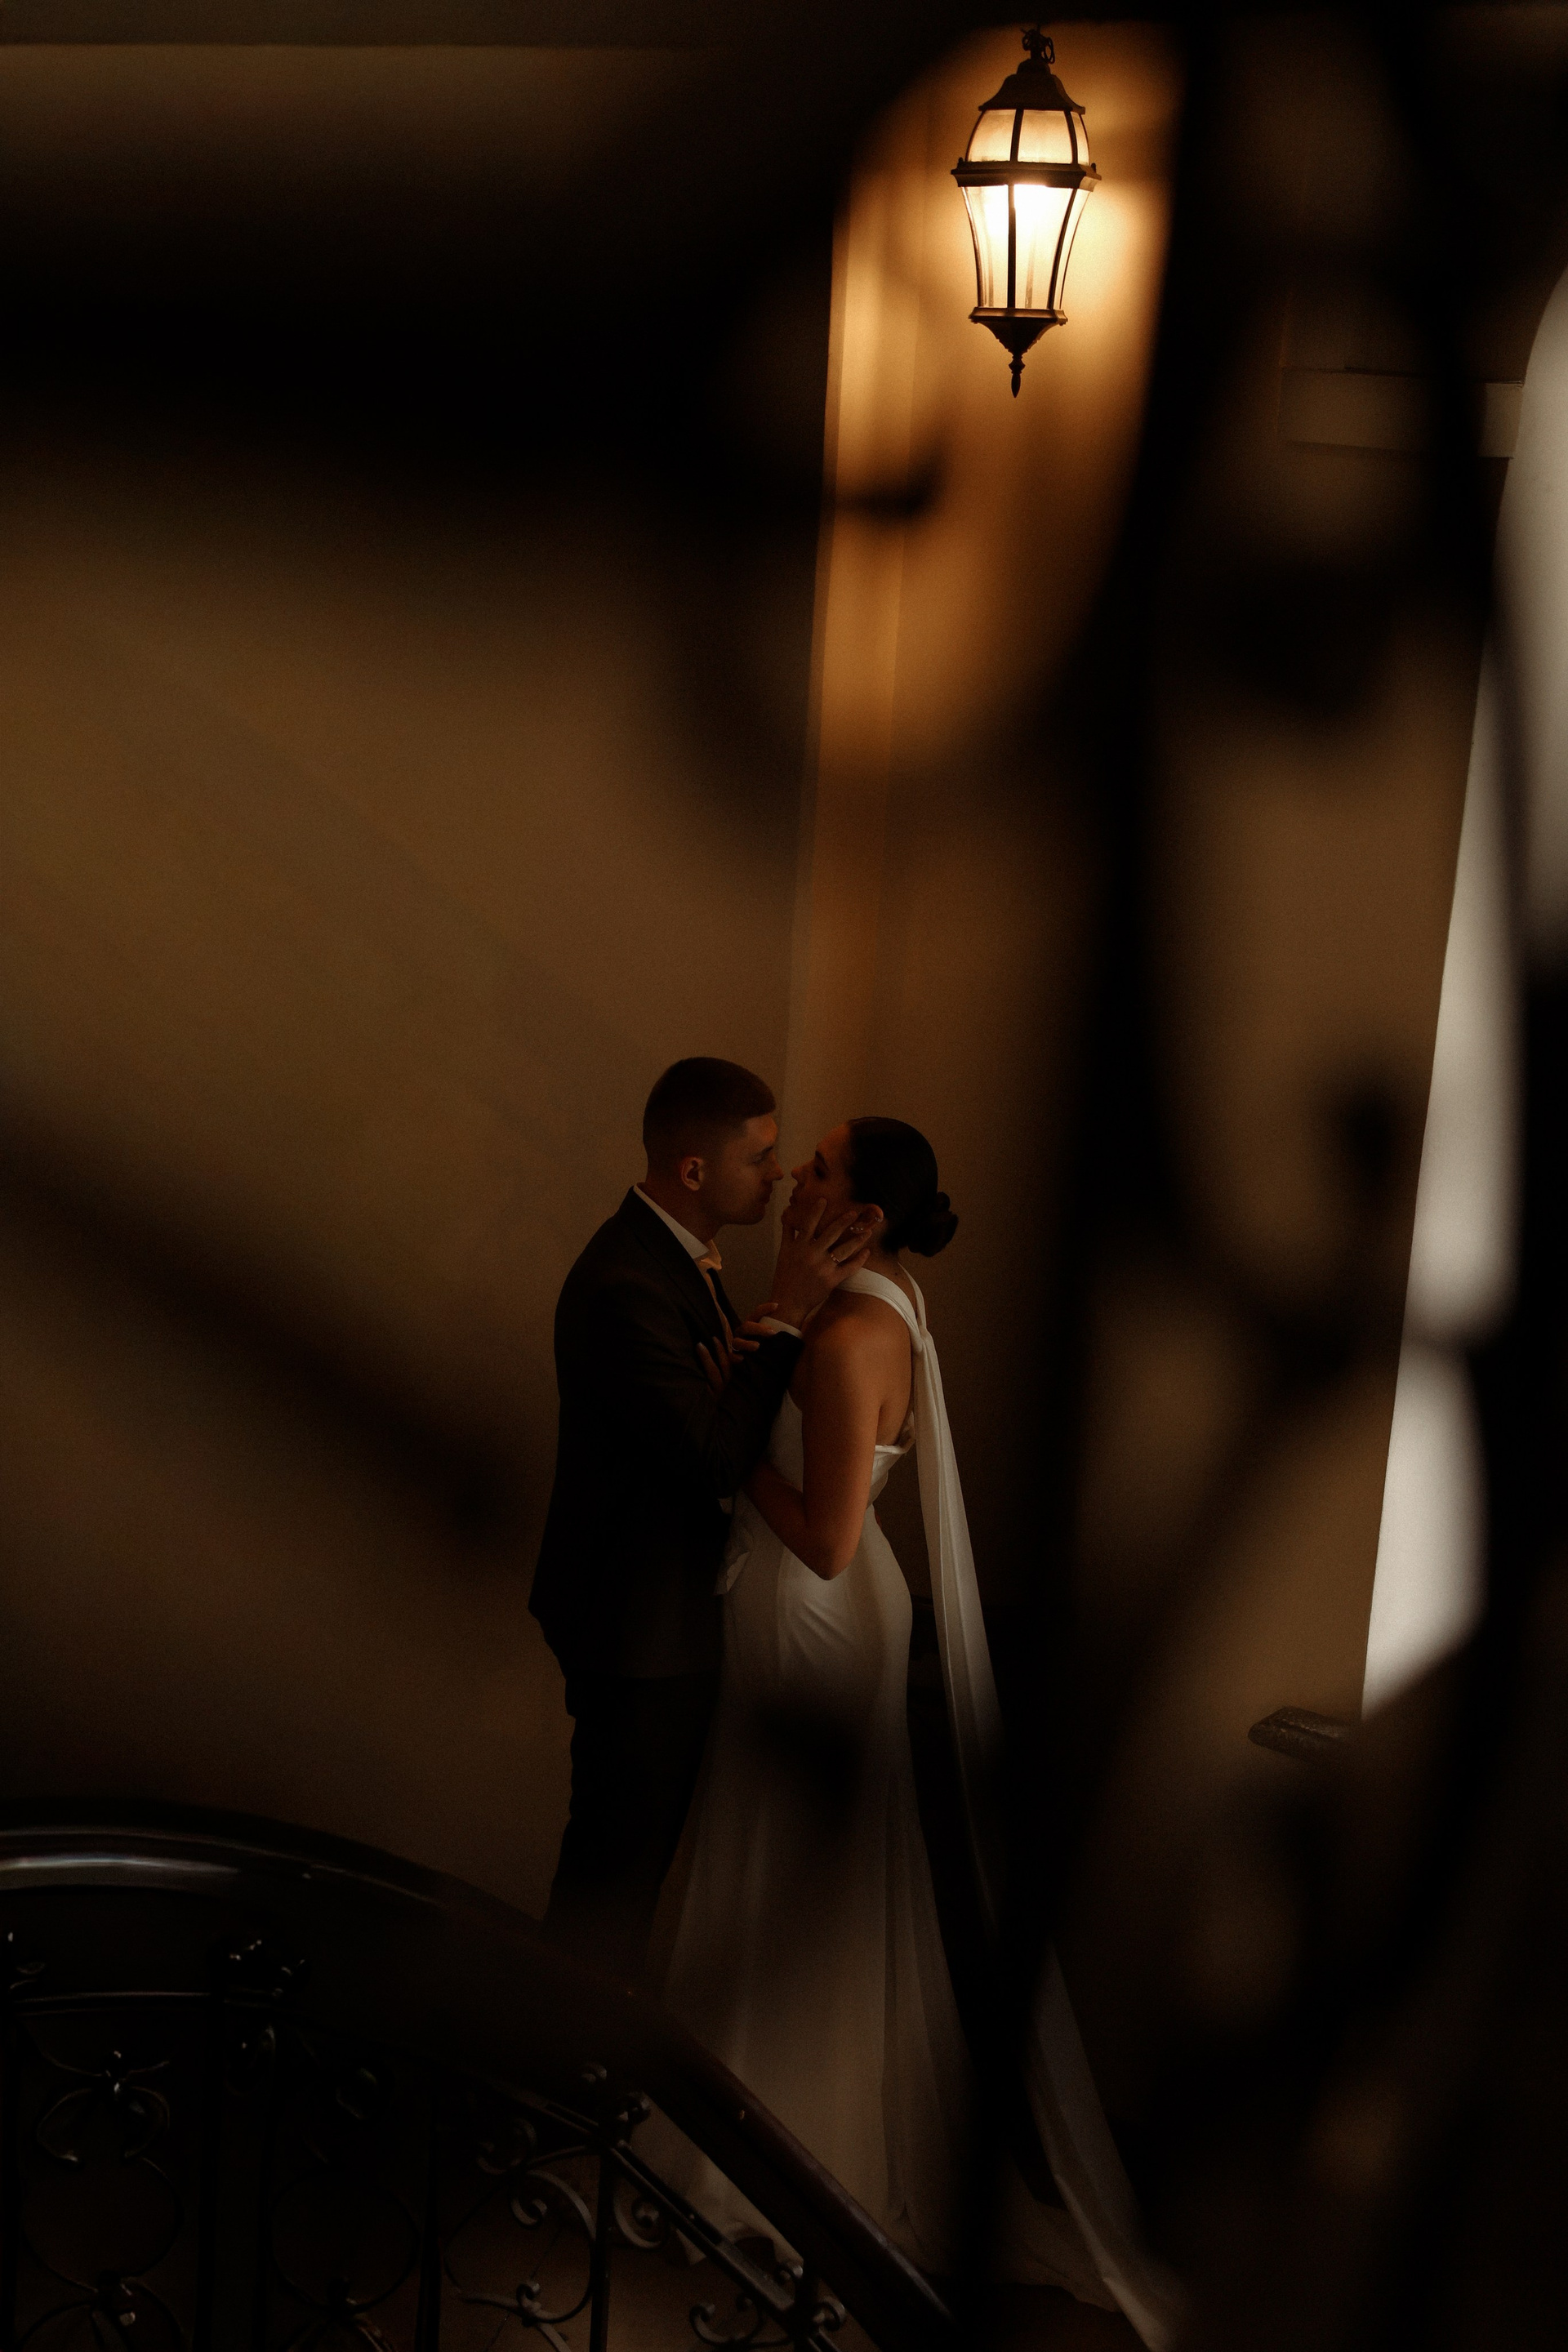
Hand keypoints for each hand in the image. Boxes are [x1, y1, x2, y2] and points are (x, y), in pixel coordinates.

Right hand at [697, 1307, 778, 1393]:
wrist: (748, 1372)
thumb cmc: (764, 1351)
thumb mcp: (770, 1340)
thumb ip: (776, 1332)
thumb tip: (794, 1321)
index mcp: (751, 1326)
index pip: (756, 1313)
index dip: (765, 1308)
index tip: (777, 1306)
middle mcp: (741, 1334)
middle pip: (746, 1326)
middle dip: (759, 1328)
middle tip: (772, 1333)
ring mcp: (736, 1346)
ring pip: (738, 1342)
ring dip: (747, 1343)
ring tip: (757, 1346)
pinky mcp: (733, 1359)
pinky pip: (731, 1357)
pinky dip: (735, 1357)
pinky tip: (742, 1359)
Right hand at [769, 1201, 881, 1327]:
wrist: (789, 1302)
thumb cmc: (785, 1277)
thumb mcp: (783, 1253)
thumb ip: (788, 1234)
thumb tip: (787, 1216)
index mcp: (799, 1246)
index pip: (809, 1223)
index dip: (817, 1210)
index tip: (825, 1199)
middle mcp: (812, 1254)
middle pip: (831, 1233)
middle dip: (844, 1221)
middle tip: (854, 1212)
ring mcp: (823, 1267)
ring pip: (844, 1249)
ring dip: (857, 1239)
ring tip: (867, 1231)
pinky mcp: (832, 1279)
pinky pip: (849, 1267)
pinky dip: (860, 1259)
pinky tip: (867, 1252)